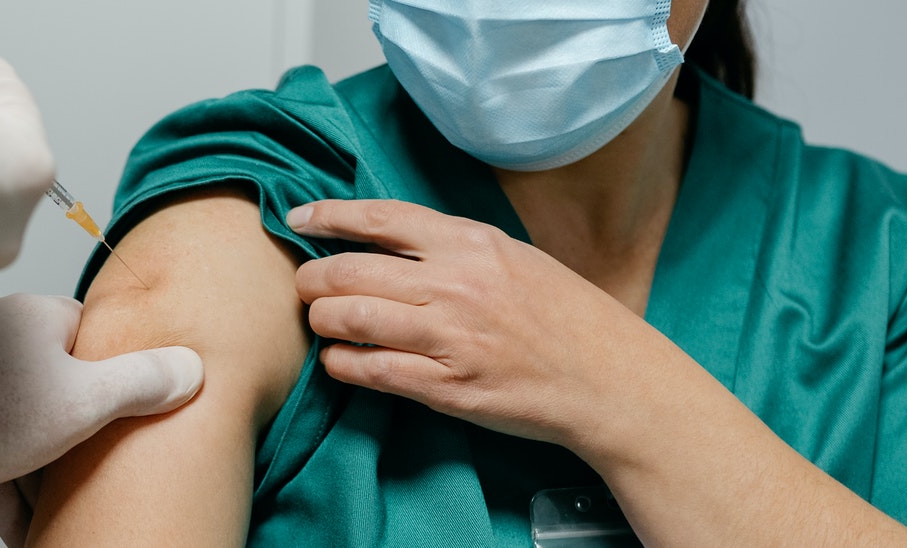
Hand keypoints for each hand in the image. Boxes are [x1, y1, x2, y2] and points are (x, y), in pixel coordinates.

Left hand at [0, 294, 202, 523]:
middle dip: (85, 433)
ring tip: (78, 504)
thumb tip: (189, 368)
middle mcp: (2, 345)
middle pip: (62, 387)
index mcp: (36, 319)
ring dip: (48, 471)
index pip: (91, 335)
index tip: (138, 402)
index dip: (118, 369)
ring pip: (28, 430)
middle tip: (114, 463)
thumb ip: (141, 383)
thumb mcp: (86, 398)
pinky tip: (34, 528)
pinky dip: (15, 492)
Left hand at [286, 200, 703, 452]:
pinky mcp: (448, 387)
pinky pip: (372, 371)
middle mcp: (456, 285)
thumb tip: (388, 241)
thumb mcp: (514, 257)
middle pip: (351, 271)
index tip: (297, 219)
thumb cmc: (564, 316)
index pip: (380, 218)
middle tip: (305, 286)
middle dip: (313, 279)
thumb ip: (453, 247)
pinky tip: (338, 361)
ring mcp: (450, 338)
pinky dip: (342, 365)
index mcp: (473, 243)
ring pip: (351, 320)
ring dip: (321, 320)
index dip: (329, 216)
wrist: (609, 379)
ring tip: (320, 322)